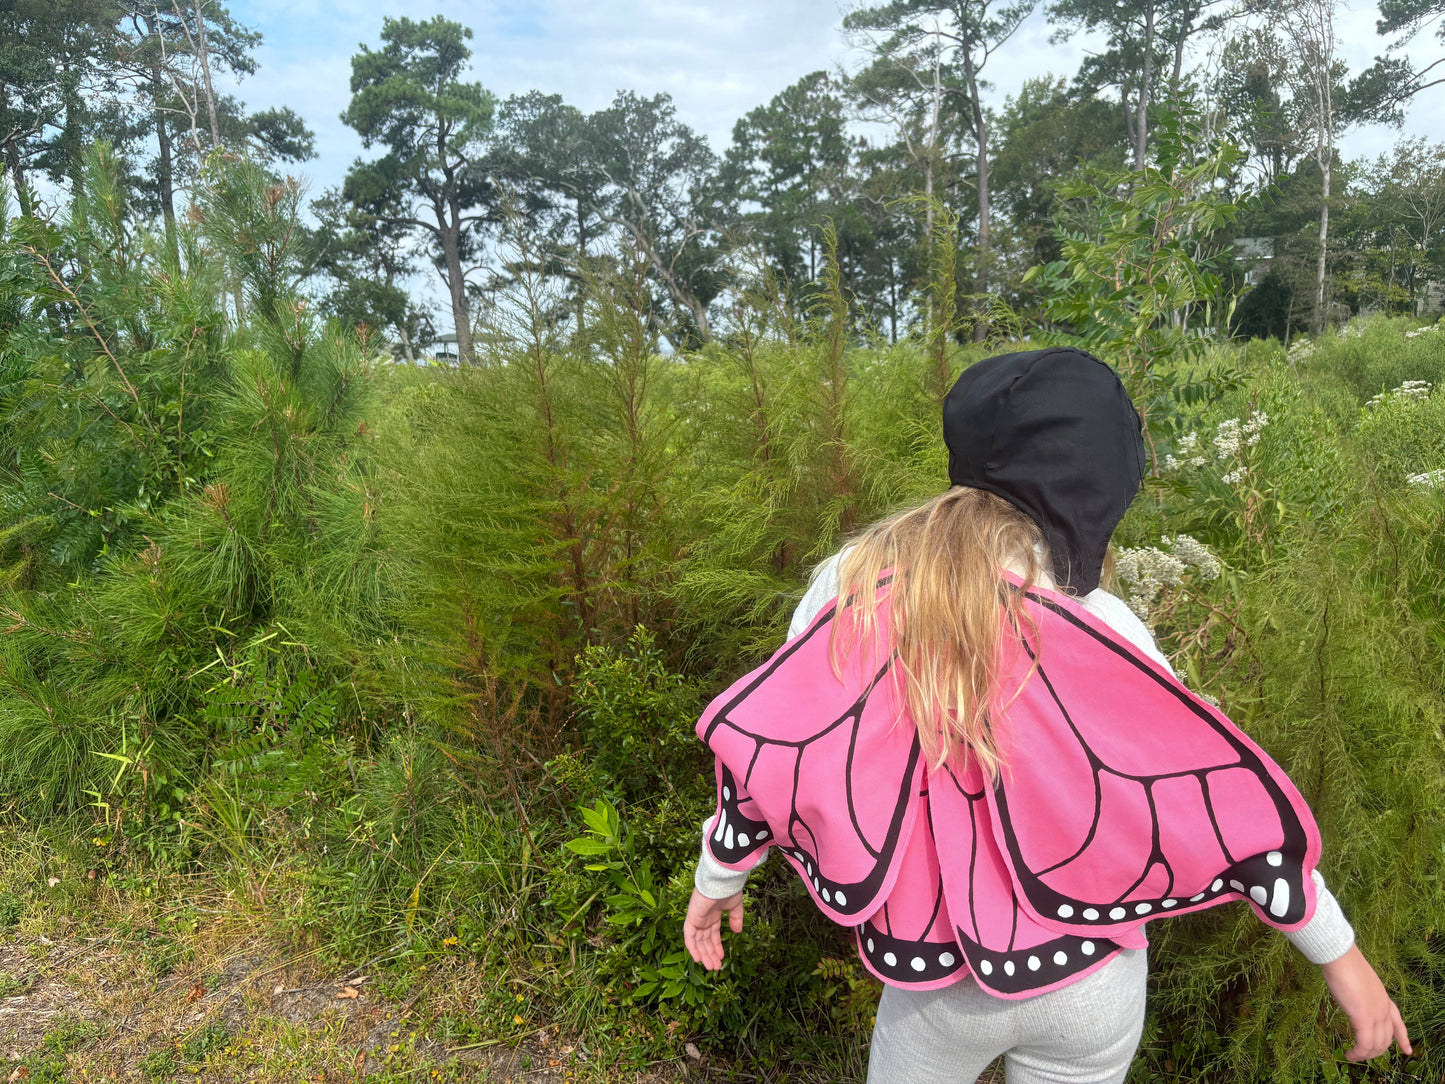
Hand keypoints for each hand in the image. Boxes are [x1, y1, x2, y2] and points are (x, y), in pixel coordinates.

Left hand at [682, 888, 744, 970]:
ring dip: (703, 954)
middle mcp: (703, 917)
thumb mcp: (735, 906)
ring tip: (711, 967)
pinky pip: (689, 936)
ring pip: (697, 941)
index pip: (712, 933)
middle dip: (710, 954)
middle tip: (715, 967)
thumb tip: (737, 931)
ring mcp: (696, 918)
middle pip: (704, 940)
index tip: (721, 958)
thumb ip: (735, 919)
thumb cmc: (728, 889)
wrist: (721, 881)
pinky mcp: (691, 918)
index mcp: (712, 914)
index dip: (716, 946)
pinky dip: (692, 948)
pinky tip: (698, 959)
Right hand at [1320, 945, 1411, 1060]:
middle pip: (1386, 1039)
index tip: (1407, 1050)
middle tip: (1363, 1055)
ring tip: (1354, 1057)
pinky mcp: (1363, 1018)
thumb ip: (1361, 993)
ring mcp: (1376, 1014)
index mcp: (1384, 999)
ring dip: (1366, 1054)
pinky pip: (1364, 1043)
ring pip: (1376, 1044)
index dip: (1403, 1038)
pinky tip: (1349, 1055)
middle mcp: (1384, 1009)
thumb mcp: (1359, 982)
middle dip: (1376, 1051)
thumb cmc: (1345, 964)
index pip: (1398, 1023)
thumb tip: (1353, 995)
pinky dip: (1358, 1053)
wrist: (1341, 958)